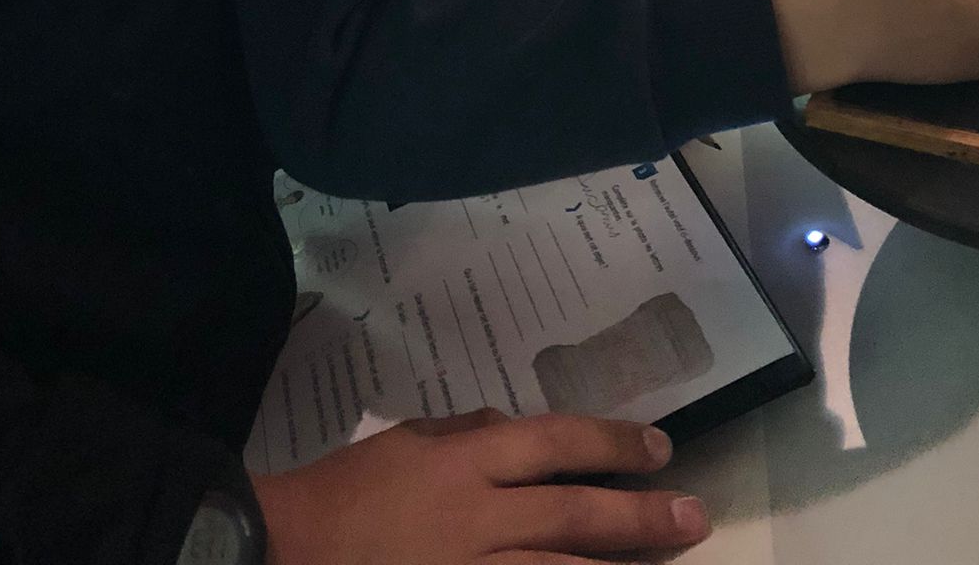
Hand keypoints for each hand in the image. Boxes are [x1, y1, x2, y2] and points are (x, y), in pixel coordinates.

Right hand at [253, 409, 709, 563]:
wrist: (284, 552)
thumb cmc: (345, 492)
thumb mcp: (407, 440)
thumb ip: (466, 431)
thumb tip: (519, 427)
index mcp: (465, 463)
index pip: (555, 444)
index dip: (612, 445)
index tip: (660, 448)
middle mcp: (479, 520)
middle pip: (575, 518)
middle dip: (640, 518)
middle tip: (694, 517)